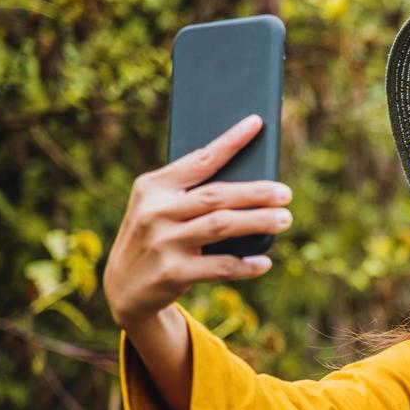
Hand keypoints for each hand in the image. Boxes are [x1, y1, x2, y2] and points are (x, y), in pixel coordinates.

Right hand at [103, 114, 291, 330]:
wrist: (124, 286)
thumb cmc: (156, 236)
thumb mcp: (159, 208)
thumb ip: (191, 194)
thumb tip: (251, 179)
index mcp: (153, 187)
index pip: (199, 159)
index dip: (230, 141)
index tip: (256, 123)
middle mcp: (156, 211)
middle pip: (217, 195)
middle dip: (256, 192)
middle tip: (286, 193)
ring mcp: (163, 242)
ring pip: (222, 226)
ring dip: (258, 222)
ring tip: (285, 218)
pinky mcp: (172, 273)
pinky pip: (220, 266)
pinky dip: (245, 264)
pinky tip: (264, 261)